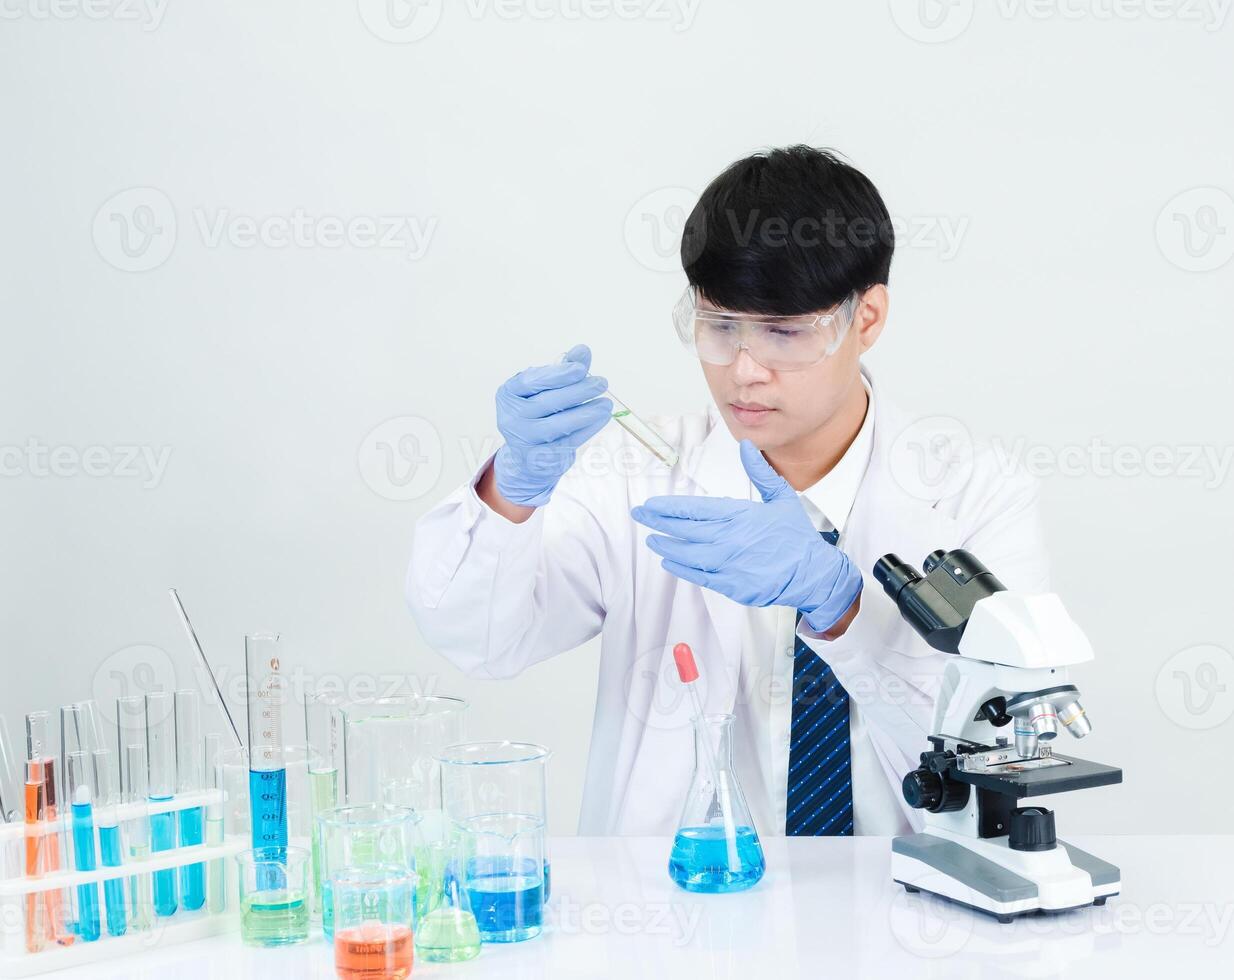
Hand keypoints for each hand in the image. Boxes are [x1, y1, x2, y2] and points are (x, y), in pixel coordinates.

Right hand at [493, 344, 611, 506]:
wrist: (526, 457)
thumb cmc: (537, 414)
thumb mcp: (545, 389)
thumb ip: (564, 369)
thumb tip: (583, 351)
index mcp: (508, 394)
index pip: (531, 381)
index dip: (557, 375)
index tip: (581, 369)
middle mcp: (510, 418)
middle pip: (547, 402)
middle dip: (578, 391)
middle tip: (601, 383)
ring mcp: (523, 441)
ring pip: (557, 425)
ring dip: (585, 413)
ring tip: (606, 403)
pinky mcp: (539, 459)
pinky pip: (567, 442)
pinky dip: (587, 429)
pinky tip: (601, 418)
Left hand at [630, 439, 862, 632]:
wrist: (813, 573)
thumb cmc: (796, 536)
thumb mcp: (781, 497)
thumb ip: (760, 472)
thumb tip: (746, 445)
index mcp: (740, 516)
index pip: (696, 509)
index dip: (670, 507)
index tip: (651, 505)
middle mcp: (730, 539)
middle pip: (685, 530)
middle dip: (658, 522)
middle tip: (639, 515)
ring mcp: (730, 564)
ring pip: (688, 554)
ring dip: (666, 545)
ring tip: (650, 538)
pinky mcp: (732, 585)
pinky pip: (699, 576)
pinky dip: (681, 568)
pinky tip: (669, 561)